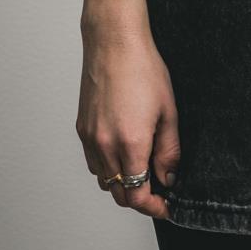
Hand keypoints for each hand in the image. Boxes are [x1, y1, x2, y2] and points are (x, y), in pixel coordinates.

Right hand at [76, 20, 180, 219]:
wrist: (114, 42)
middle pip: (119, 194)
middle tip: (159, 191)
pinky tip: (123, 153)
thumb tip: (169, 177)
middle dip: (140, 198)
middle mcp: (105, 145)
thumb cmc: (143, 69)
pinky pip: (93, 162)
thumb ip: (169, 150)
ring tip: (143, 169)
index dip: (154, 207)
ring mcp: (90, 138)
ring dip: (123, 184)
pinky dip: (108, 168)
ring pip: (104, 180)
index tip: (166, 206)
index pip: (137, 195)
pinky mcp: (81, 129)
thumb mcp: (168, 110)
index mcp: (130, 143)